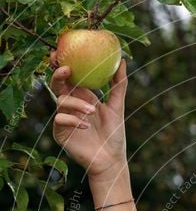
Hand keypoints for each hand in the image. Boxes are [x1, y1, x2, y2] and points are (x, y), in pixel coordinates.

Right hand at [49, 50, 127, 179]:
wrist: (111, 160)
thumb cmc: (115, 134)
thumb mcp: (118, 107)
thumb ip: (119, 84)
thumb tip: (124, 61)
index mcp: (82, 96)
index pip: (70, 76)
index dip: (63, 63)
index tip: (61, 51)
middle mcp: (71, 105)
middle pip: (58, 84)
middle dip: (58, 74)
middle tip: (67, 69)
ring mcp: (64, 118)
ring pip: (61, 101)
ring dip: (77, 104)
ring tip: (93, 112)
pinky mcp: (60, 133)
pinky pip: (60, 119)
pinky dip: (73, 120)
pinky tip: (86, 126)